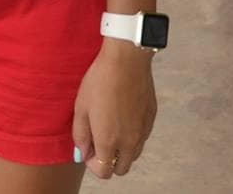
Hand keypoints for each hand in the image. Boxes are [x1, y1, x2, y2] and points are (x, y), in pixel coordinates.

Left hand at [72, 40, 157, 178]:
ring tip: (111, 126)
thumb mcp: (81, 108)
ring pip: (134, 154)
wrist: (126, 60)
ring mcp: (143, 131)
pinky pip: (142, 137)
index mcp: (109, 141)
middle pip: (121, 168)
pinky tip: (123, 115)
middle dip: (110, 162)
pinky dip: (133, 135)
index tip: (89, 150)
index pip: (104, 171)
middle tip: (100, 142)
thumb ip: (80, 136)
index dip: (93, 165)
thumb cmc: (100, 81)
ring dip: (122, 149)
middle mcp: (129, 142)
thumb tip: (84, 152)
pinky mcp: (151, 119)